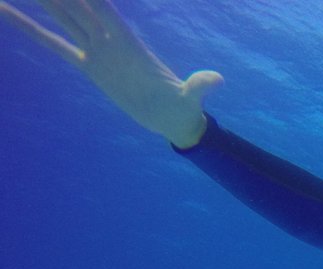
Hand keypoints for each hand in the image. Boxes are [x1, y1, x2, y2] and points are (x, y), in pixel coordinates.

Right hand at [0, 0, 221, 146]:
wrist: (174, 120)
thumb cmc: (183, 108)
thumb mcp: (191, 97)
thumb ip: (200, 86)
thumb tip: (218, 81)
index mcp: (127, 42)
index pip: (101, 6)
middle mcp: (109, 40)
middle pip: (77, 5)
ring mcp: (97, 51)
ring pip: (63, 17)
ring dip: (42, 2)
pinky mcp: (90, 67)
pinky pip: (56, 46)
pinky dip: (33, 31)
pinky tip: (11, 16)